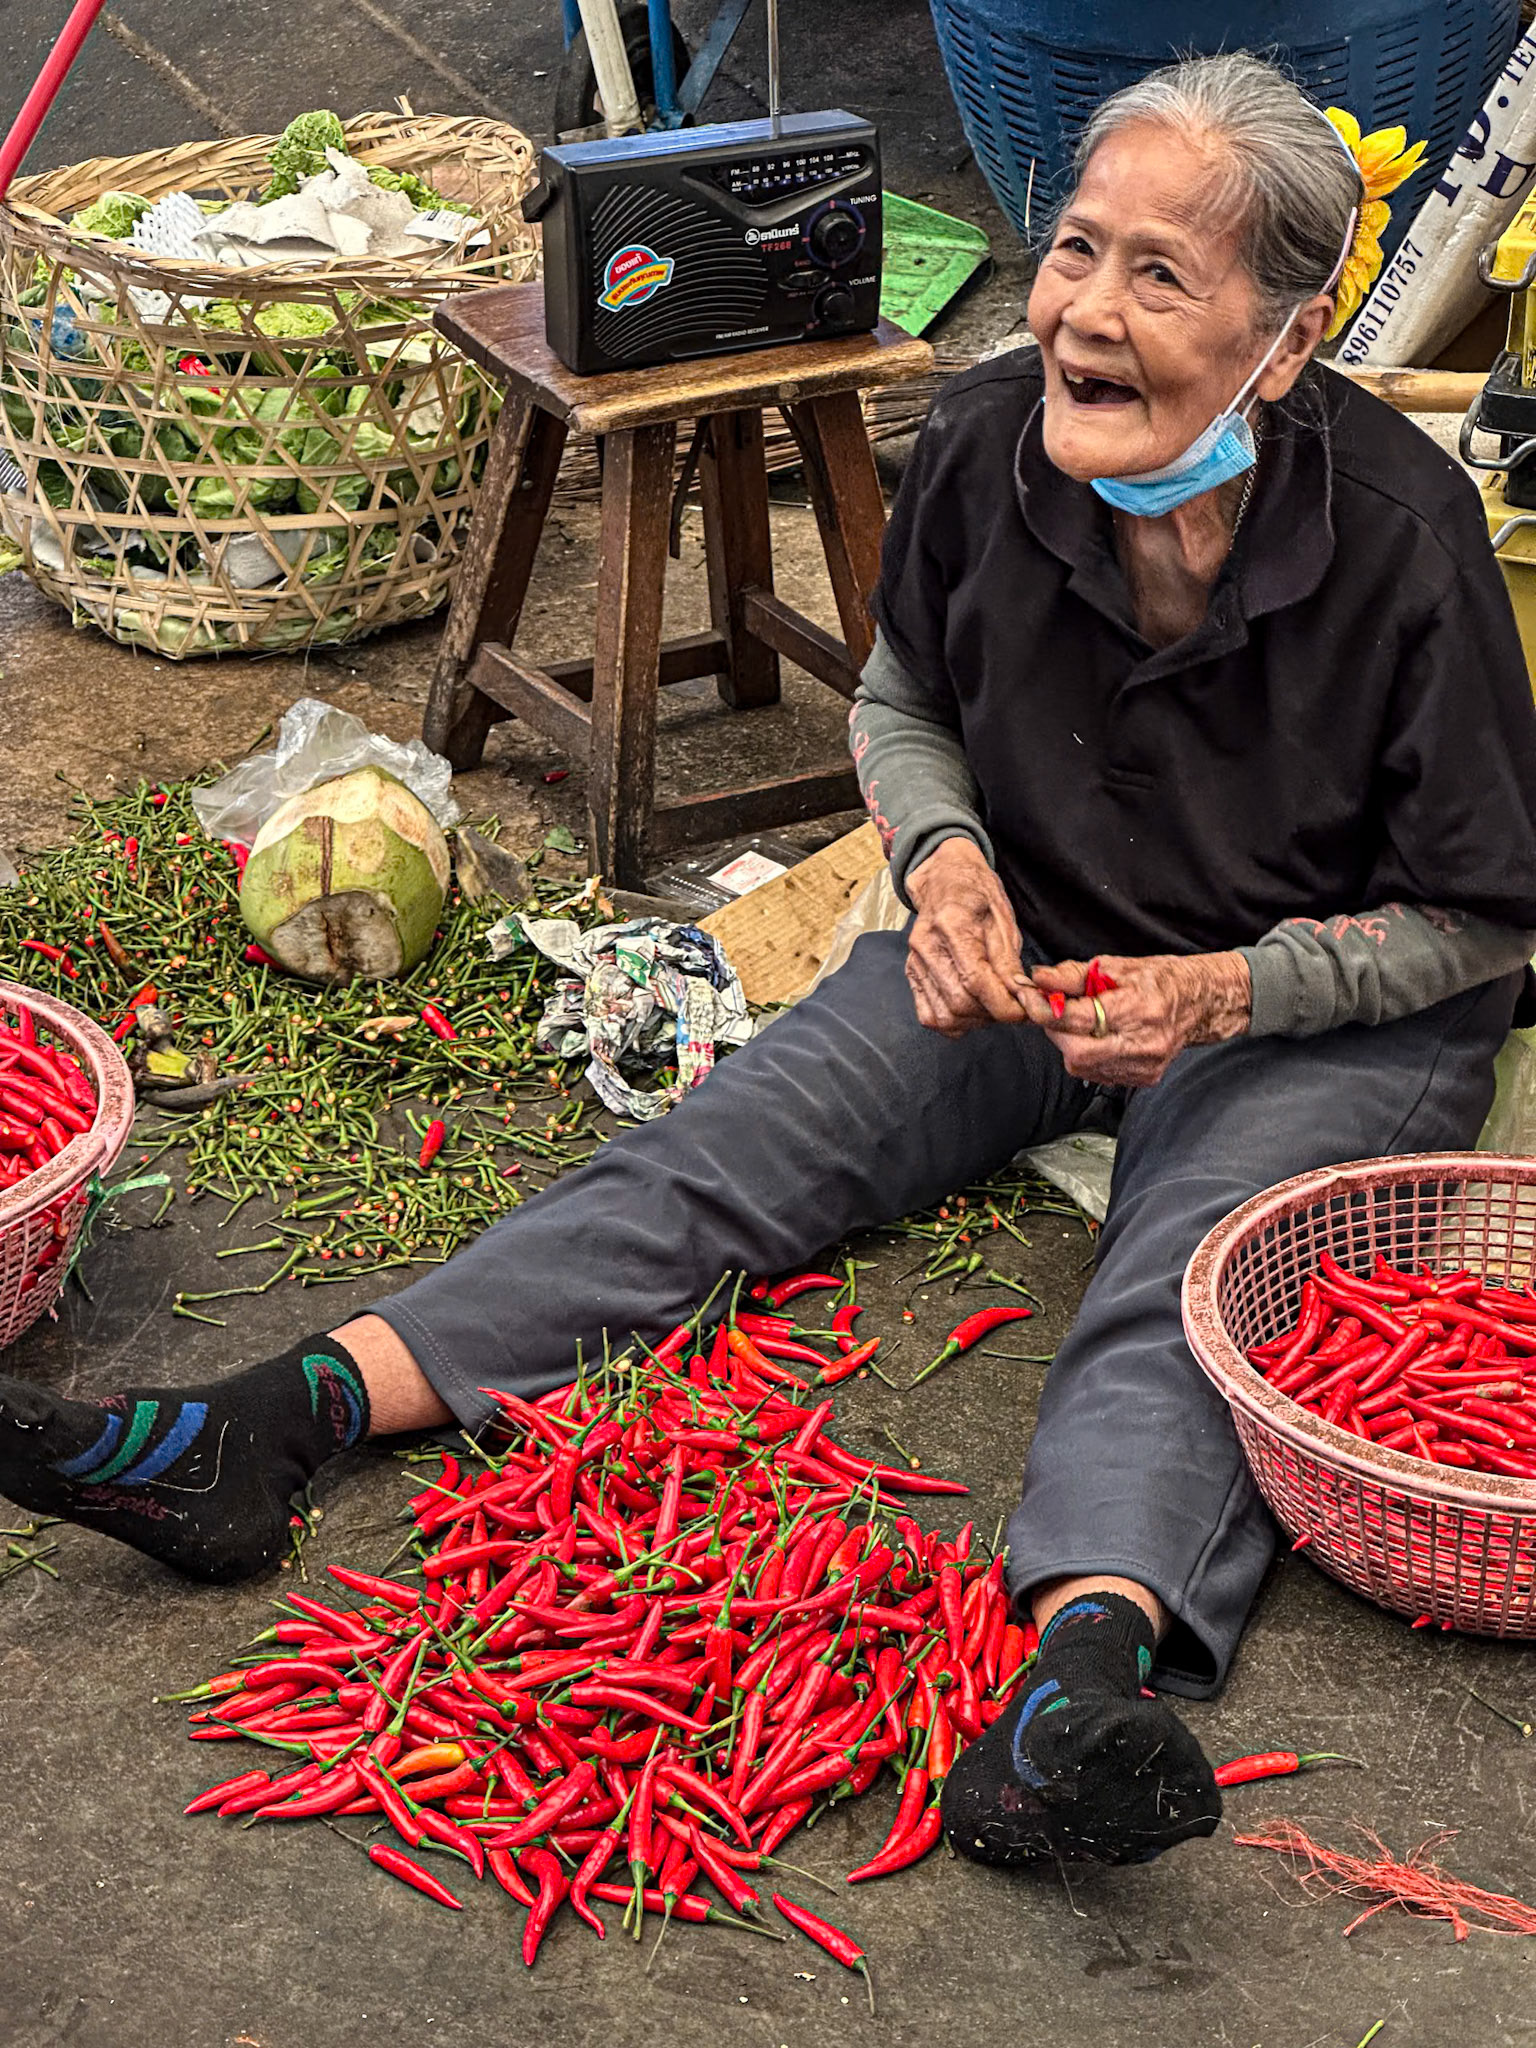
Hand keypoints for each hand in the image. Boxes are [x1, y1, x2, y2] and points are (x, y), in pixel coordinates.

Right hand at [904, 839, 1033, 1037]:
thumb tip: (1022, 997)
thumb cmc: (977, 895)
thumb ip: (1009, 962)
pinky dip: (953, 1022)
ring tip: (993, 1006)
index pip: (976, 981)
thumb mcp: (1003, 920)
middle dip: (993, 1014)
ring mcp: (915, 962)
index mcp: (952, 925)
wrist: (944, 880)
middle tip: (1013, 1007)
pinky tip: (972, 1010)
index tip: (1024, 1010)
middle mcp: (927, 946)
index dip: (1004, 1005)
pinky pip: (928, 1016)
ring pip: (944, 1016)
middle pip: (960, 1002)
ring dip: (975, 1021)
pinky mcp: (912, 974)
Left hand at [1020, 951, 1251, 1085]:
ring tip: (1080, 1022)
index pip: (1078, 1018)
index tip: (1028, 997)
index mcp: (1139, 1008)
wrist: (1199, 1004)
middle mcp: (1144, 1042)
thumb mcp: (1116, 966)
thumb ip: (1073, 975)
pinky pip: (1097, 1074)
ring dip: (1069, 1044)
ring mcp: (1145, 1065)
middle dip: (1055, 1032)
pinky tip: (1097, 1038)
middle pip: (1076, 1052)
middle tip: (1054, 1011)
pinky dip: (1087, 1056)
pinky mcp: (1145, 1078)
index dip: (1044, 1009)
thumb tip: (1038, 979)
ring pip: (1083, 1066)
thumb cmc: (1159, 980)